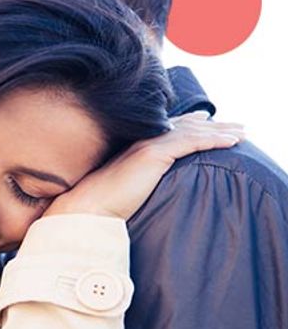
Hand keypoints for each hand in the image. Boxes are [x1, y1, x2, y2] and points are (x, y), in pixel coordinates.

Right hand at [44, 111, 244, 220]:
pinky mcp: (154, 154)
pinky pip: (192, 142)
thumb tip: (143, 188)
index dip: (189, 123)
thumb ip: (136, 179)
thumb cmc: (99, 204)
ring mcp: (148, 145)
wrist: (86, 207)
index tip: (207, 121)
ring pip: (192, 132)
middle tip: (236, 127)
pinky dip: (214, 141)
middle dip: (212, 126)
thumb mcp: (123, 187)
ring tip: (241, 134)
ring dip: (220, 132)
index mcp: (134, 147)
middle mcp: (142, 141)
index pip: (167, 129)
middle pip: (184, 127)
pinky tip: (231, 142)